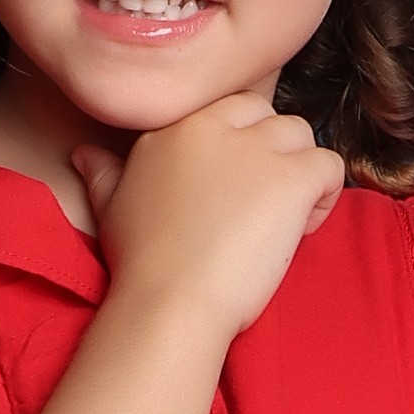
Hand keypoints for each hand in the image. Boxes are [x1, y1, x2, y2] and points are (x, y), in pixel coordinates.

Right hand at [69, 94, 344, 343]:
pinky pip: (329, 165)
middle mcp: (215, 127)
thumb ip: (104, 174)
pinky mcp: (289, 179)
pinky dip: (325, 196)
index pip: (229, 110)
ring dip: (301, 174)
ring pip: (302, 134)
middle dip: (274, 155)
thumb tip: (83, 154)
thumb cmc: (140, 266)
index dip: (242, 147)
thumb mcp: (111, 208)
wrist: (168, 303)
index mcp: (175, 128)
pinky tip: (301, 230)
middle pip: (268, 116)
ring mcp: (255, 150)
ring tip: (284, 222)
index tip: (234, 193)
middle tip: (262, 208)